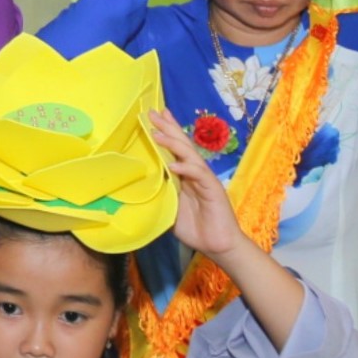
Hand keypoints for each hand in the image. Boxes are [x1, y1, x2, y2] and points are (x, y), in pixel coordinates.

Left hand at [150, 110, 248, 260]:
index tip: (153, 115)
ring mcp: (205, 180)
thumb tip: (139, 185)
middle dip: (168, 128)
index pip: (175, 149)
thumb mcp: (170, 207)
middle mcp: (195, 173)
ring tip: (158, 133)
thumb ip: (160, 193)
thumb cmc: (194, 227)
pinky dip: (187, 169)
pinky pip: (199, 175)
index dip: (166, 131)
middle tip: (153, 112)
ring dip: (174, 144)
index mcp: (185, 175)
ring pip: (190, 156)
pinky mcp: (213, 190)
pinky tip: (175, 165)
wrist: (218, 245)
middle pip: (182, 145)